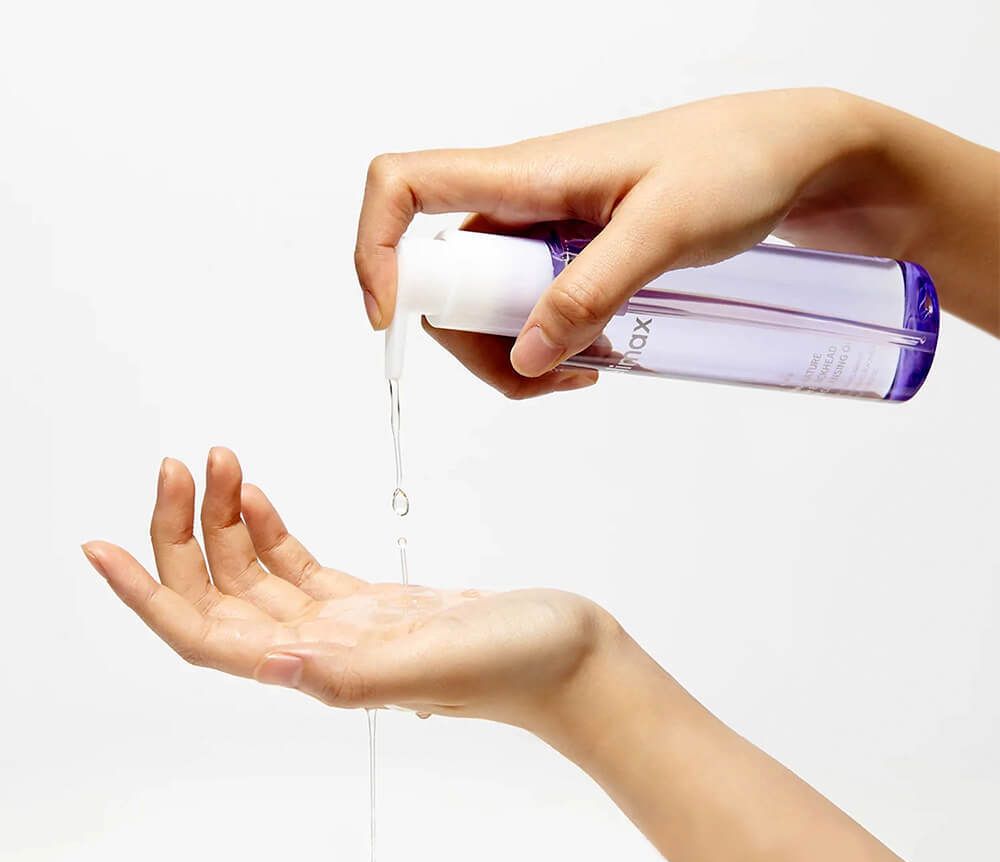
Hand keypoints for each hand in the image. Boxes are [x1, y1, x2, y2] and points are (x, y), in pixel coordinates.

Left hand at [82, 448, 616, 732]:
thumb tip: (265, 666)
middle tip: (176, 466)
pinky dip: (268, 529)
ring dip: (224, 521)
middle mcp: (320, 652)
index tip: (99, 546)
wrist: (571, 656)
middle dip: (183, 535)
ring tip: (217, 459)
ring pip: (255, 575)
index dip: (148, 595)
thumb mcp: (435, 664)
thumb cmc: (519, 665)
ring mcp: (344, 628)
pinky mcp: (373, 604)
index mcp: (321, 668)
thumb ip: (348, 673)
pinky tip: (256, 496)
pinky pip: (298, 566)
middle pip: (220, 597)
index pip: (206, 635)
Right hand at [355, 87, 998, 397]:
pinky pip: (530, 309)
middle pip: (441, 277)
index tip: (391, 318)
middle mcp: (522, 201)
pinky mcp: (573, 258)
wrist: (792, 159)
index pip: (406, 187)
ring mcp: (545, 233)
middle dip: (472, 343)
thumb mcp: (664, 231)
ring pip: (485, 304)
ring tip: (583, 373)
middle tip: (546, 377)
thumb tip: (523, 356)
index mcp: (528, 172)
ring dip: (513, 354)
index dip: (376, 248)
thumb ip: (589, 292)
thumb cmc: (737, 165)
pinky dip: (546, 346)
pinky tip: (593, 359)